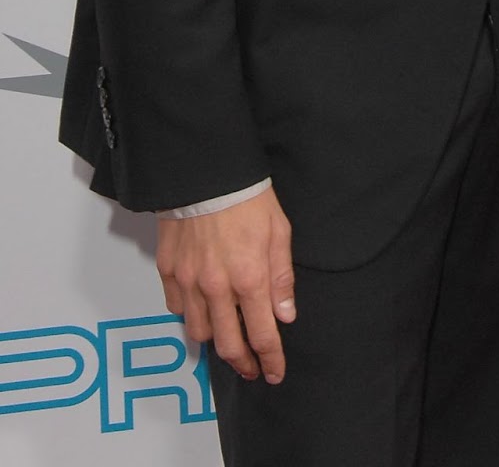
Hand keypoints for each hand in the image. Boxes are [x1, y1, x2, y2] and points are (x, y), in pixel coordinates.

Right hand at [156, 187, 294, 383]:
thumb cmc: (248, 198)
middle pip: (227, 344)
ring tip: (227, 335)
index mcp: (249, 278)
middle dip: (242, 362)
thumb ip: (281, 277)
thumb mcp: (279, 232)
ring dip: (215, 339)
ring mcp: (188, 281)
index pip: (261, 334)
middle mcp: (216, 287)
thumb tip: (285, 315)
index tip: (274, 372)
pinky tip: (203, 307)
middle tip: (252, 368)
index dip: (270, 359)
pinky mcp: (168, 271)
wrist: (207, 172)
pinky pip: (177, 308)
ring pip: (198, 332)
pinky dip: (191, 314)